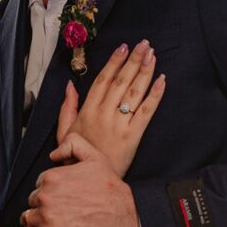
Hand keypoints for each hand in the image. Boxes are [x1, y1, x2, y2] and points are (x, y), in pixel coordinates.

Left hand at [15, 136, 144, 226]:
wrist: (128, 217)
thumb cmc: (112, 190)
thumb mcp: (95, 157)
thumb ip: (72, 144)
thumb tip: (53, 154)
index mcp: (52, 177)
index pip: (38, 185)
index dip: (50, 192)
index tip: (62, 199)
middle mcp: (46, 197)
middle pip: (32, 202)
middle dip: (42, 207)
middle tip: (61, 213)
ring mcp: (47, 220)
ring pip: (27, 220)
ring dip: (36, 223)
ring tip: (54, 226)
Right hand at [52, 40, 165, 177]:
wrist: (90, 181)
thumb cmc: (77, 158)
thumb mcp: (65, 132)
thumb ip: (67, 107)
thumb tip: (69, 86)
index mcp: (87, 111)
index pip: (103, 80)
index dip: (114, 62)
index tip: (123, 47)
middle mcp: (103, 114)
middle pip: (121, 81)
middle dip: (133, 60)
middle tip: (144, 44)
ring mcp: (119, 124)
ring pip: (134, 92)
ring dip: (145, 71)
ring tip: (152, 55)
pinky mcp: (133, 135)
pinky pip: (147, 111)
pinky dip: (155, 94)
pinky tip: (162, 80)